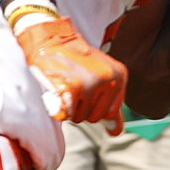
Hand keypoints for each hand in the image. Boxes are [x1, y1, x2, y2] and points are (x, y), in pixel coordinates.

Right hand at [16, 13, 128, 131]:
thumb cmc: (73, 59)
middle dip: (81, 109)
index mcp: (119, 75)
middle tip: (73, 85)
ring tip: (65, 85)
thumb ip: (111, 104)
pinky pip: (64, 114)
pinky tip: (57, 91)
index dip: (93, 106)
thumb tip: (115, 132)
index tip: (85, 88)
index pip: (110, 113)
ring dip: (69, 108)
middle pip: (95, 117)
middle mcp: (108, 79)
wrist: (50, 37)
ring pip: (79, 118)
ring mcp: (90, 84)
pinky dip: (57, 108)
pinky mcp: (70, 88)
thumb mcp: (100, 76)